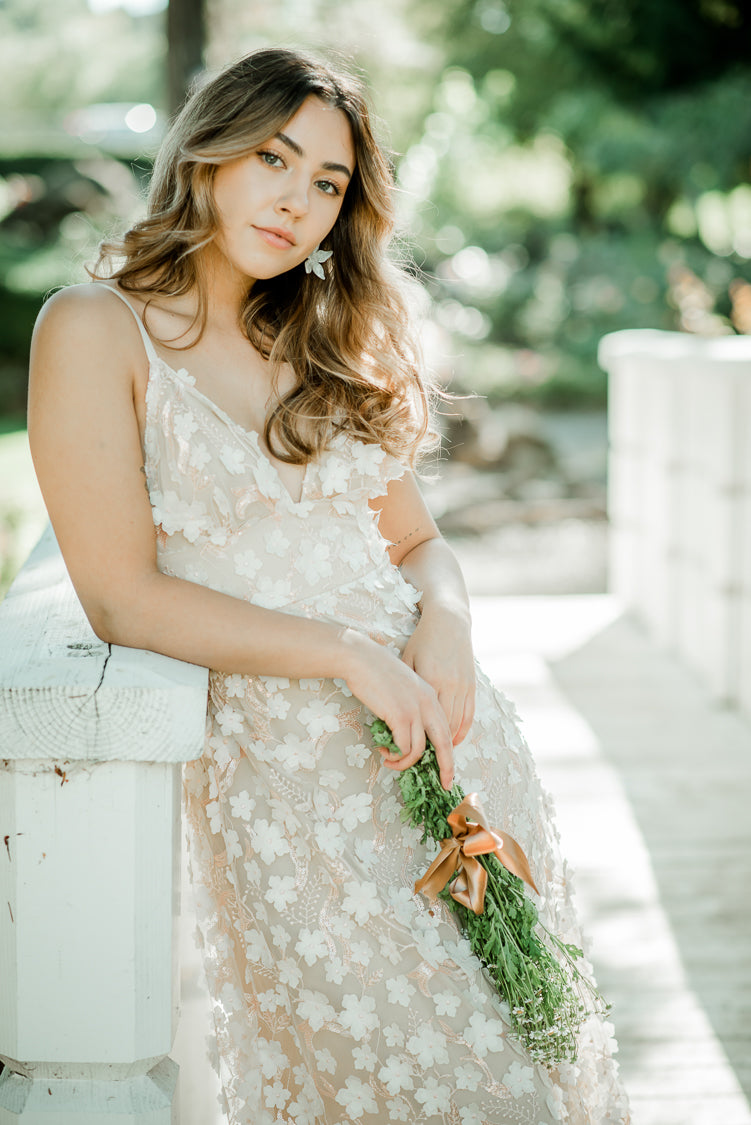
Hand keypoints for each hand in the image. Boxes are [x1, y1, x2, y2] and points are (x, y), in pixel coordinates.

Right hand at [340, 630, 454, 789]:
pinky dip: (395, 755)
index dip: (448, 752)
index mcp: (431, 696)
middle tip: (445, 784)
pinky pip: (403, 747)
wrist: (360, 658)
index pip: (446, 730)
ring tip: (390, 760)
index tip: (446, 769)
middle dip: (446, 767)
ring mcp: (415, 710)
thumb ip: (410, 707)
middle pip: (445, 743)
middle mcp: (428, 704)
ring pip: (420, 750)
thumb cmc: (376, 672)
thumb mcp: (402, 688)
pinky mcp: (400, 715)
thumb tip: (408, 735)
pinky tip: (383, 751)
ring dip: (405, 762)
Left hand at [401, 604, 475, 745]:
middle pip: (444, 728)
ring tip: (437, 756)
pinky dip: (463, 730)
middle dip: (438, 752)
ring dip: (448, 743)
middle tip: (430, 768)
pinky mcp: (471, 684)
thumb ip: (405, 685)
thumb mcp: (407, 659)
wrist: (449, 621)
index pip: (425, 720)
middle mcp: (449, 686)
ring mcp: (463, 686)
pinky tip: (455, 741)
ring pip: (457, 724)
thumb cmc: (423, 640)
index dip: (418, 741)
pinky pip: (469, 715)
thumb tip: (395, 711)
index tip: (408, 755)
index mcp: (429, 681)